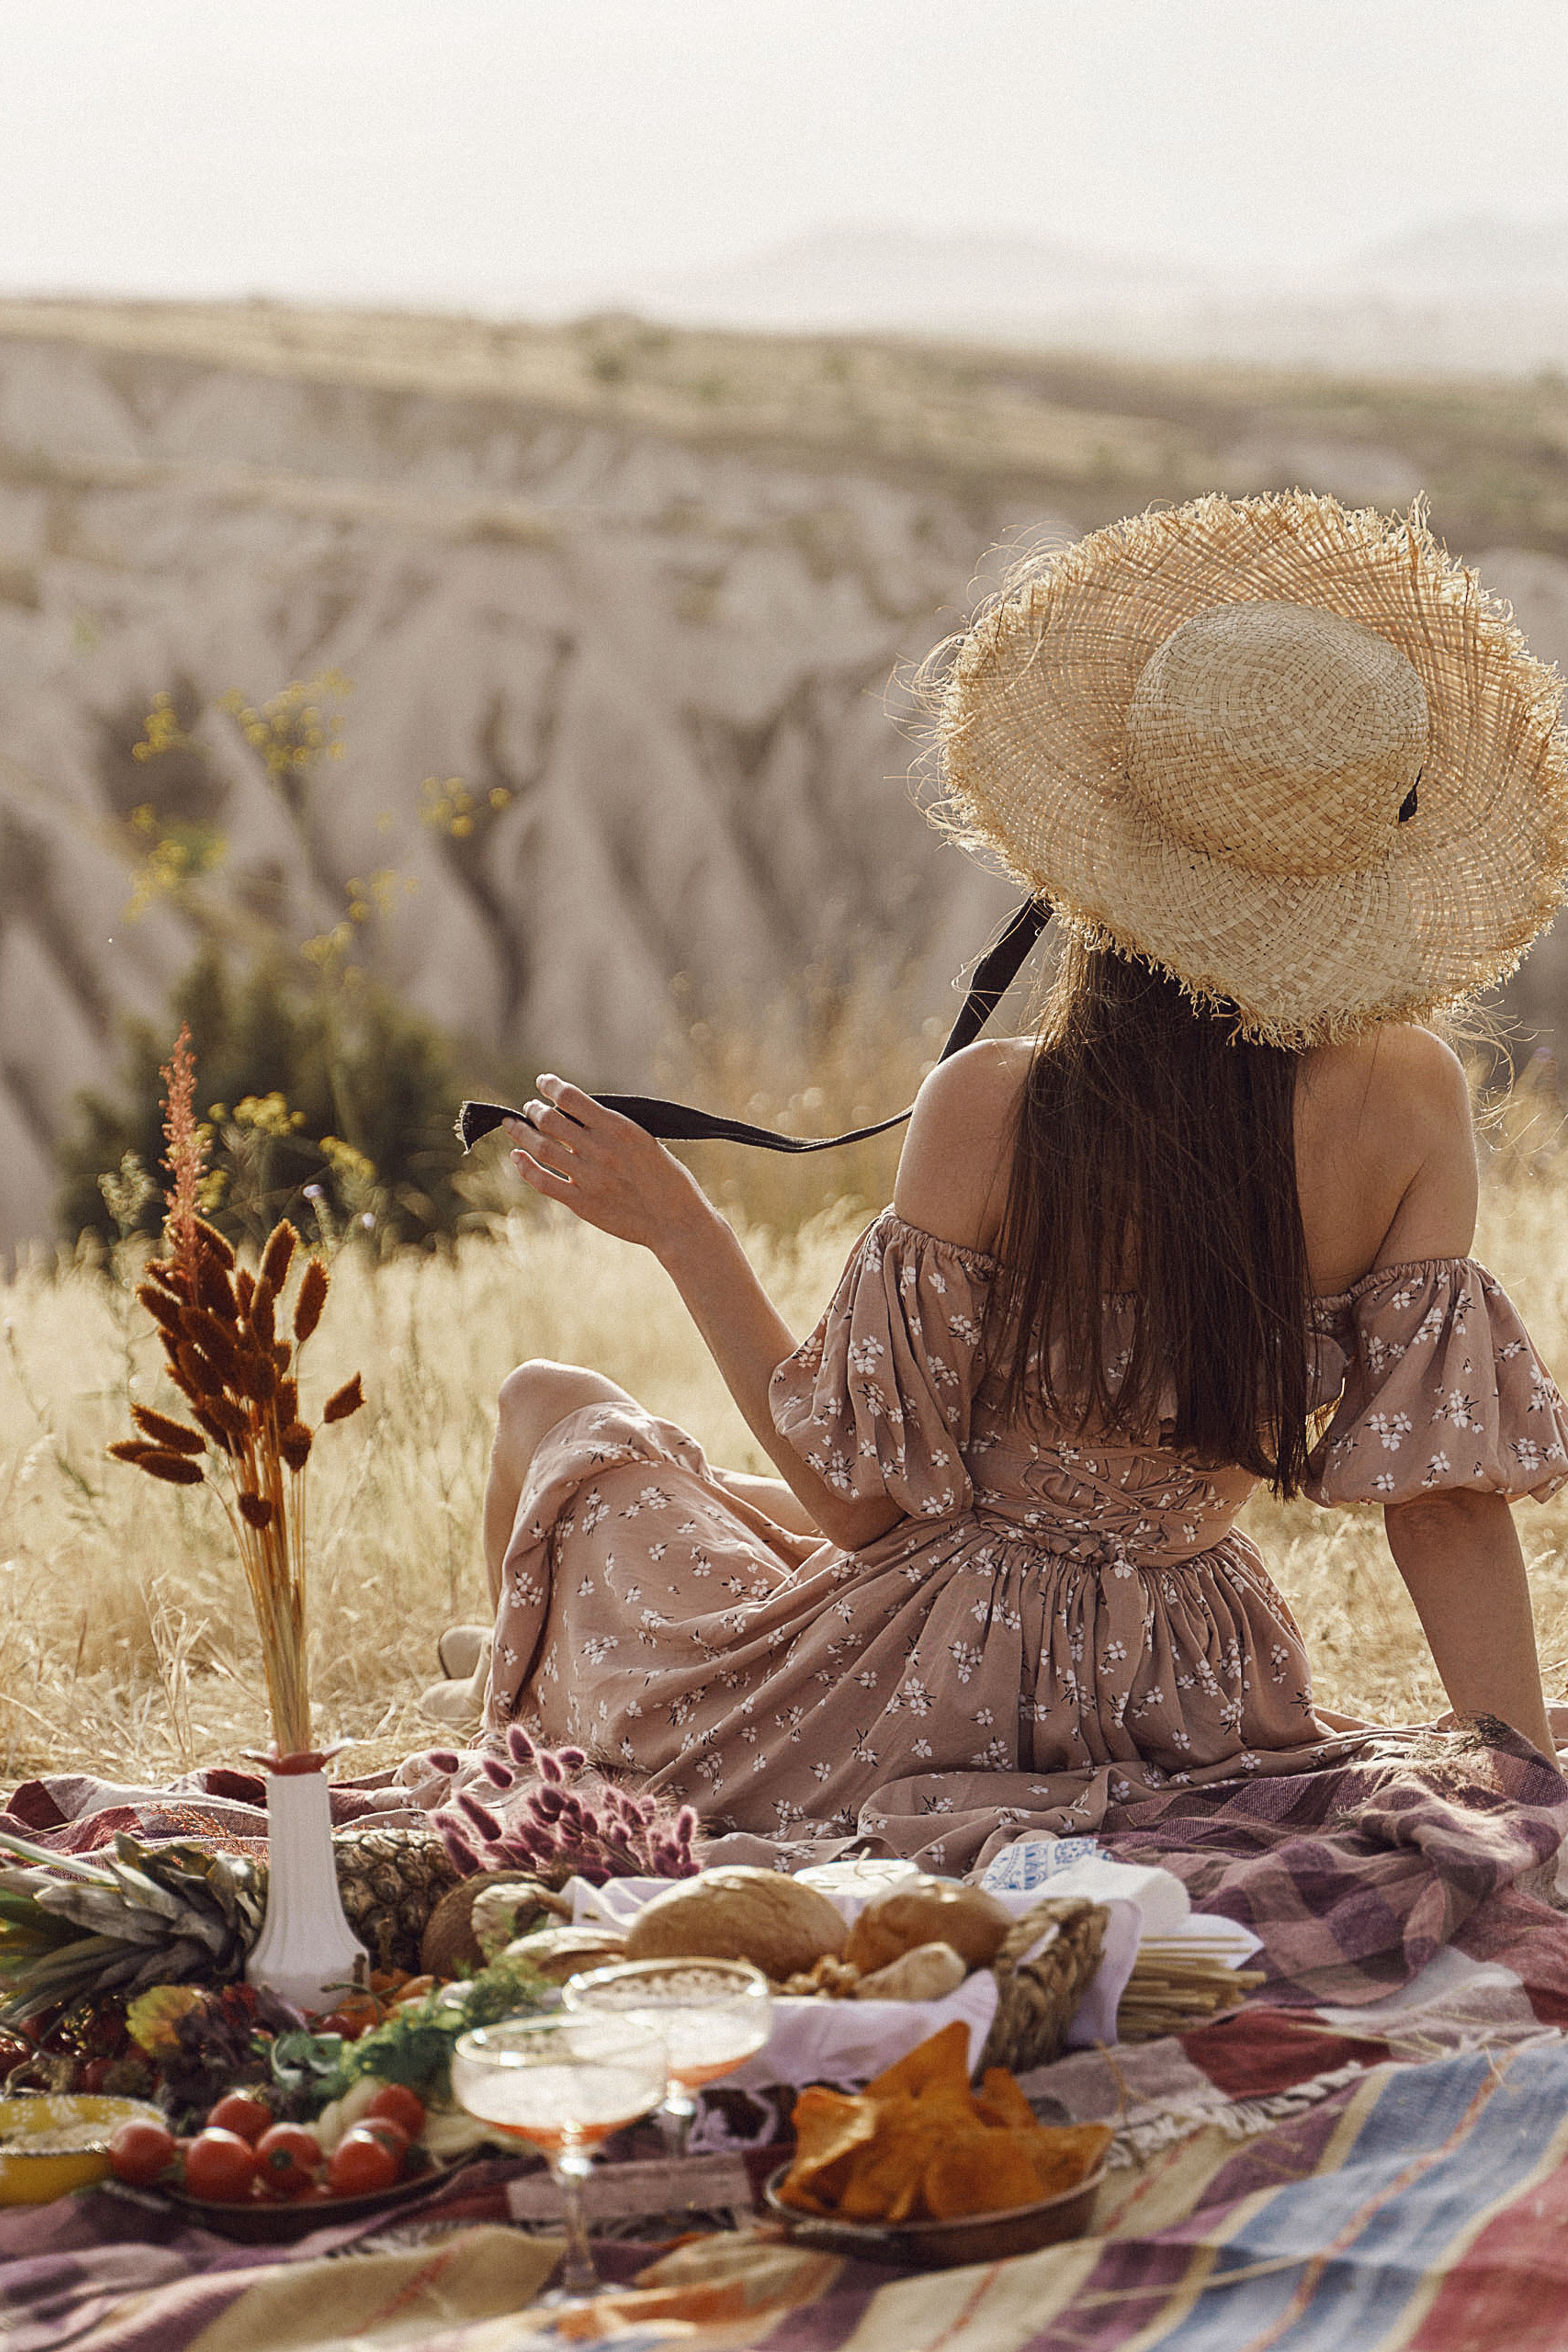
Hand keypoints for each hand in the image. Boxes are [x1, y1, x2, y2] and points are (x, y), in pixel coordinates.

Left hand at [506, 1076, 706, 1254]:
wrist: (676, 1222)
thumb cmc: (668, 1180)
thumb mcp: (646, 1141)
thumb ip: (613, 1128)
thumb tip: (580, 1115)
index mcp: (620, 1129)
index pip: (572, 1098)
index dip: (551, 1086)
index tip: (544, 1082)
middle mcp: (601, 1150)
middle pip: (550, 1120)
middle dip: (534, 1109)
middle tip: (529, 1107)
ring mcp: (589, 1177)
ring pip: (541, 1147)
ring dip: (522, 1133)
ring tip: (513, 1124)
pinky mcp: (581, 1203)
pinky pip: (542, 1181)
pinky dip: (524, 1166)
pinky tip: (516, 1156)